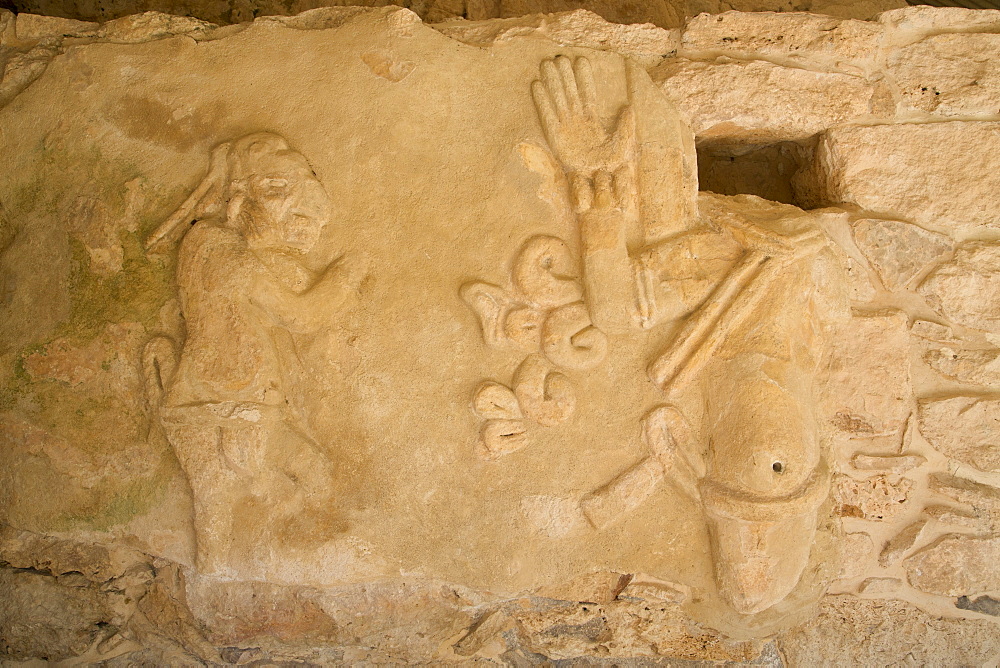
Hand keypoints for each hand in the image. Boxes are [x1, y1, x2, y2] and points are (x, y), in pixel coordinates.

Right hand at [532, 56, 636, 176]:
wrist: (596, 180)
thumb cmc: (611, 164)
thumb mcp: (624, 143)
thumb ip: (626, 125)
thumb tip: (629, 107)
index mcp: (593, 120)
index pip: (588, 94)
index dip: (585, 78)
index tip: (581, 61)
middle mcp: (577, 121)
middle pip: (570, 93)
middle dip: (565, 75)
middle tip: (559, 56)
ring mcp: (565, 128)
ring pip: (558, 100)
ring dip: (552, 83)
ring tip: (546, 64)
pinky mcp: (555, 137)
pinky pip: (547, 116)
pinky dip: (542, 101)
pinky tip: (537, 86)